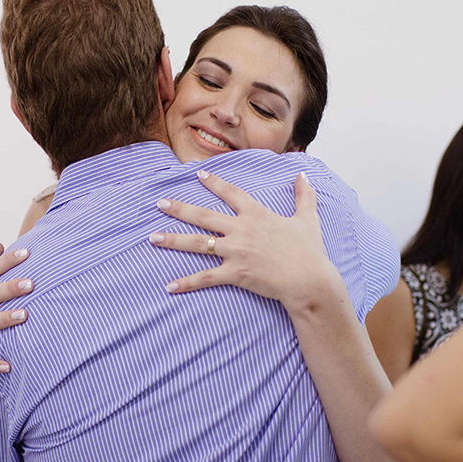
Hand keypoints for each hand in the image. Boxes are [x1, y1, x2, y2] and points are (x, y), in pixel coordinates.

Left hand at [149, 171, 343, 312]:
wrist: (309, 280)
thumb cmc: (309, 251)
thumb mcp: (307, 219)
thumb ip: (304, 195)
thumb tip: (303, 175)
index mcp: (256, 214)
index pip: (231, 193)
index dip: (214, 183)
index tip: (198, 174)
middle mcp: (241, 230)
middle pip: (203, 216)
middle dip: (180, 208)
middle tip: (160, 203)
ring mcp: (235, 251)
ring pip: (197, 243)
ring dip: (173, 240)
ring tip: (153, 237)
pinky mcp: (234, 273)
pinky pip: (205, 277)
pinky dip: (187, 283)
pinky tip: (169, 286)